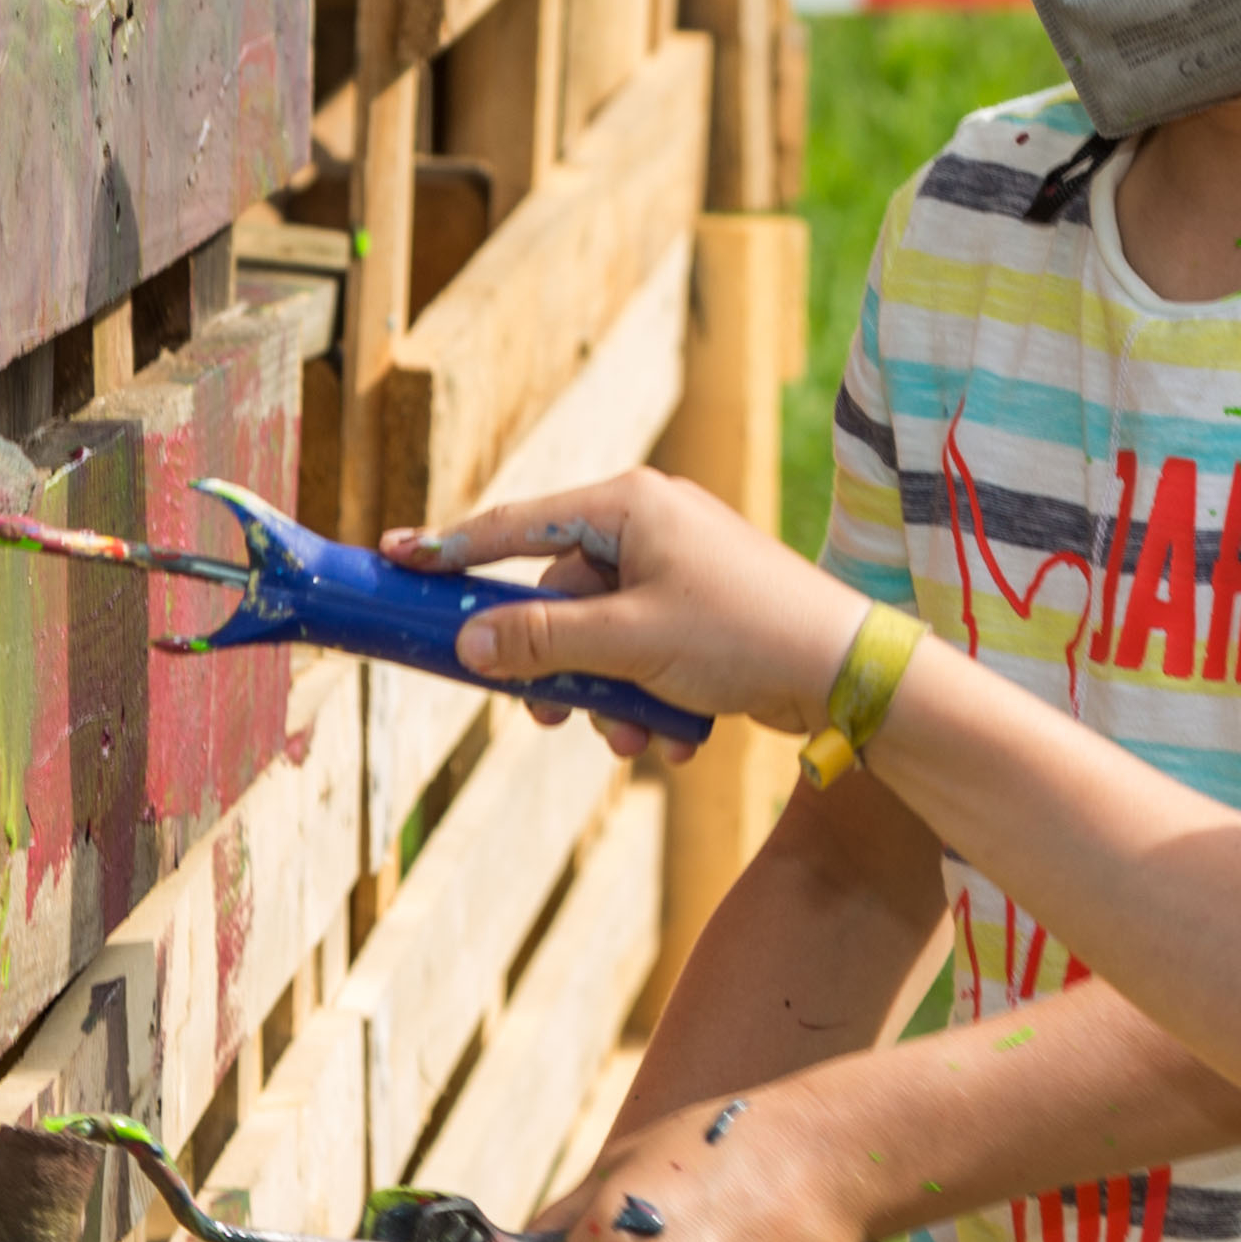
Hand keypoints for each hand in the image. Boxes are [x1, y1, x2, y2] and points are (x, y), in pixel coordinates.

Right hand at [388, 472, 876, 746]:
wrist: (843, 671)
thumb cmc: (739, 634)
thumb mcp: (627, 641)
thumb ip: (541, 640)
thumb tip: (469, 641)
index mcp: (628, 504)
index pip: (516, 523)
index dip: (452, 548)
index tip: (397, 556)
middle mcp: (650, 524)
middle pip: (558, 594)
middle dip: (554, 665)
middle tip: (544, 716)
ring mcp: (678, 566)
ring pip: (600, 635)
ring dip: (604, 693)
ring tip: (626, 737)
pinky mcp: (701, 610)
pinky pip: (642, 651)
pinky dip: (645, 695)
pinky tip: (670, 735)